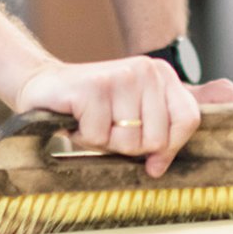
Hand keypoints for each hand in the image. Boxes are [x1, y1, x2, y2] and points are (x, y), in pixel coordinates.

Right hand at [12, 57, 199, 177]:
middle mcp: (146, 70)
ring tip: (93, 122)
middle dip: (129, 146)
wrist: (44, 86)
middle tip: (109, 128)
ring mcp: (120, 76)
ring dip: (104, 142)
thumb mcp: (134, 114)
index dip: (170, 147)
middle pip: (157, 138)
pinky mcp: (93, 88)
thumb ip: (164, 129)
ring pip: (127, 142)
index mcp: (162, 75)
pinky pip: (99, 137)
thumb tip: (164, 163)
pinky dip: (84, 137)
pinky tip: (77, 118)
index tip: (152, 159)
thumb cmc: (94, 107)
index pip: (187, 119)